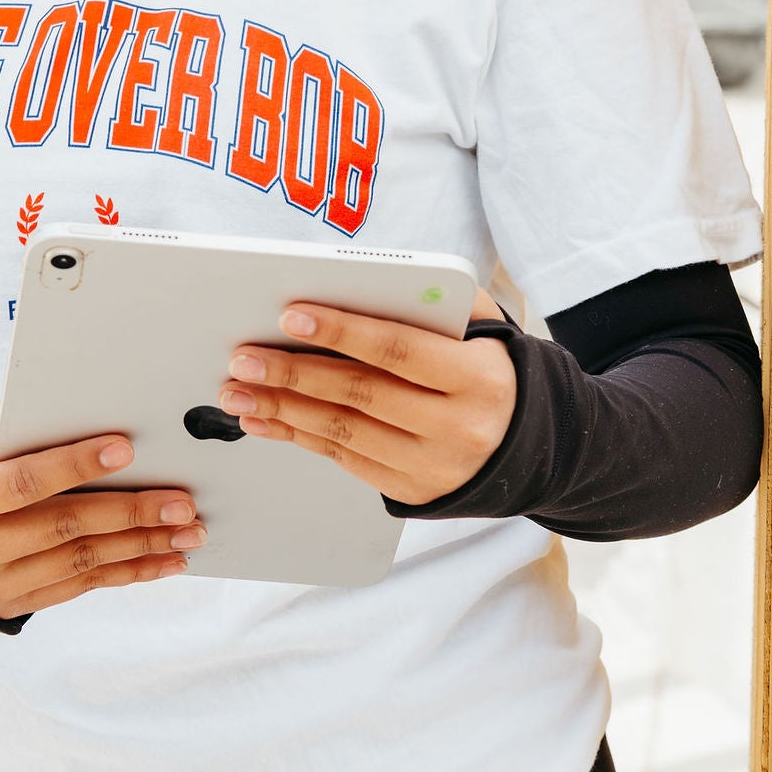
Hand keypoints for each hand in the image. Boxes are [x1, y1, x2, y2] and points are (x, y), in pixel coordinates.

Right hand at [0, 400, 206, 617]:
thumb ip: (2, 423)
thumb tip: (65, 415)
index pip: (23, 483)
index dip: (75, 465)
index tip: (126, 448)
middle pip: (63, 529)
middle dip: (129, 514)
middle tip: (182, 501)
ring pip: (79, 565)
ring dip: (141, 548)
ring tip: (187, 533)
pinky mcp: (12, 606)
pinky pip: (79, 589)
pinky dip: (125, 573)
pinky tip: (163, 561)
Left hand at [218, 300, 515, 507]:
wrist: (532, 449)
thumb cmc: (492, 374)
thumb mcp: (486, 331)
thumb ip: (439, 302)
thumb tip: (369, 280)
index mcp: (477, 379)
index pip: (397, 350)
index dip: (342, 332)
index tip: (292, 316)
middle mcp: (458, 428)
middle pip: (361, 394)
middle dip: (293, 373)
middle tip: (244, 357)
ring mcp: (434, 466)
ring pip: (344, 433)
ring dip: (283, 409)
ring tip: (239, 390)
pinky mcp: (412, 492)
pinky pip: (345, 460)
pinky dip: (299, 437)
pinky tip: (267, 419)